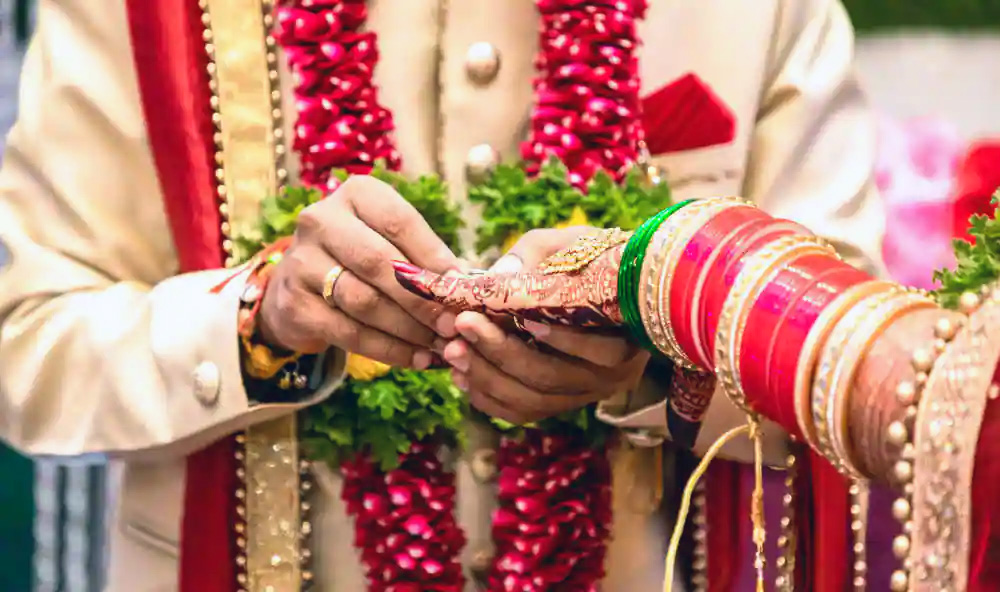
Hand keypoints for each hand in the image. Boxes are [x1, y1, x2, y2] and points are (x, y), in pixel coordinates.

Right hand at [258, 176, 459, 366]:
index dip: (434, 257)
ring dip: (408, 329)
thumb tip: (468, 287)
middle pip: (379, 262)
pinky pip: (348, 332)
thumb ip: (428, 260)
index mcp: (356, 195)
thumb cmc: (364, 260)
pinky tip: (415, 359)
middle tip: (453, 325)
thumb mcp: (395, 245)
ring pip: (364, 301)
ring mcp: (301, 262)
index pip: (400, 222)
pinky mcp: (294, 304)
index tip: (463, 289)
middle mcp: (321, 221)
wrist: (301, 287)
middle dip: (422, 298)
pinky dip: (388, 350)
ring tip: (438, 345)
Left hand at [412, 227, 645, 423]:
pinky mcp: (560, 403)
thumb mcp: (572, 244)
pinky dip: (488, 398)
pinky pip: (522, 412)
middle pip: (551, 377)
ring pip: (532, 401)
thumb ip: (535, 256)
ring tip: (452, 350)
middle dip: (501, 352)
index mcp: (628, 338)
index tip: (515, 314)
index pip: (595, 348)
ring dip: (486, 377)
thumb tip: (495, 278)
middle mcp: (611, 377)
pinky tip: (461, 375)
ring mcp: (584, 394)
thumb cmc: (595, 259)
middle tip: (462, 324)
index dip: (556, 337)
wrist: (616, 288)